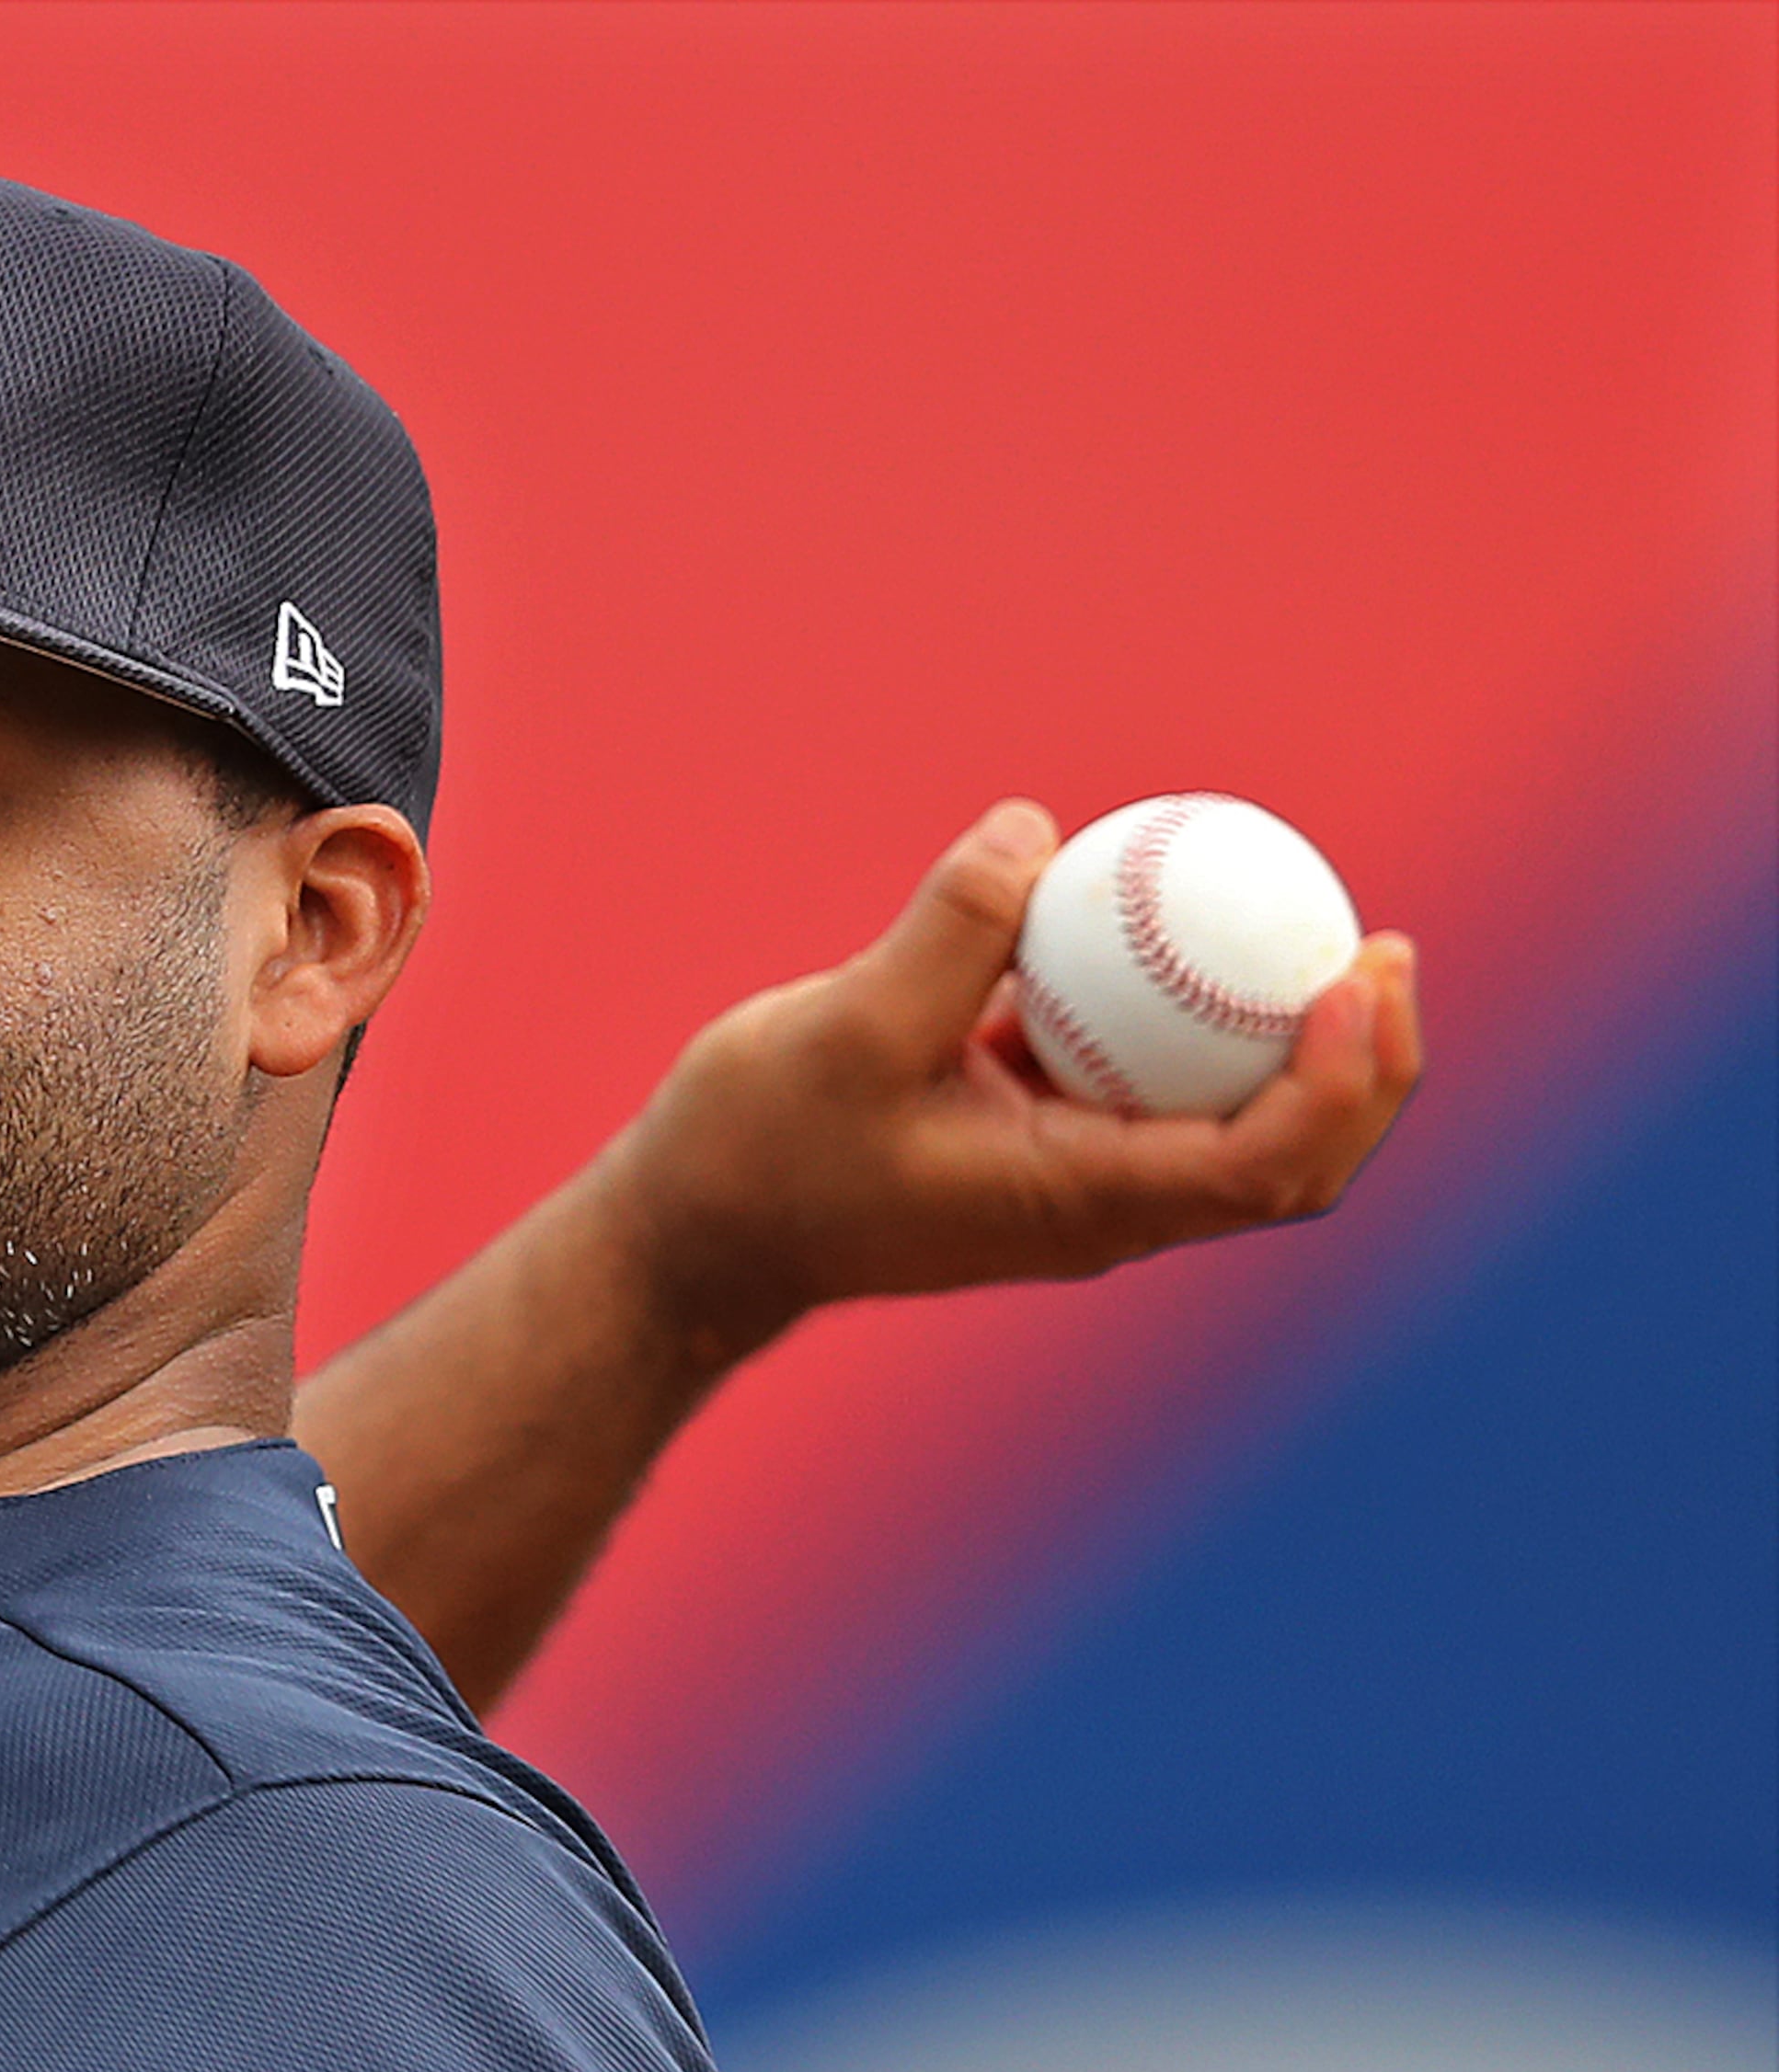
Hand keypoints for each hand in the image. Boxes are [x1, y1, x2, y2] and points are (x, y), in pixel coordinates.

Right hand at [608, 797, 1423, 1363]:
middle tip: (1382, 945)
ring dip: (1309, 1046)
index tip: (1351, 972)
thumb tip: (1040, 827)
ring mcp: (1085, 1181)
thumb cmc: (759, 1155)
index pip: (1262, 1164)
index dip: (1338, 1075)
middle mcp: (1104, 1207)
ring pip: (1248, 1131)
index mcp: (1078, 1200)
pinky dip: (1210, 1022)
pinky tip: (1201, 931)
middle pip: (1293, 1164)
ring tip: (1336, 935)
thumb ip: (954, 927)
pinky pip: (1170, 1087)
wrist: (698, 1235)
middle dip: (1366, 1069)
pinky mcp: (1055, 1143)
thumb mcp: (844, 1029)